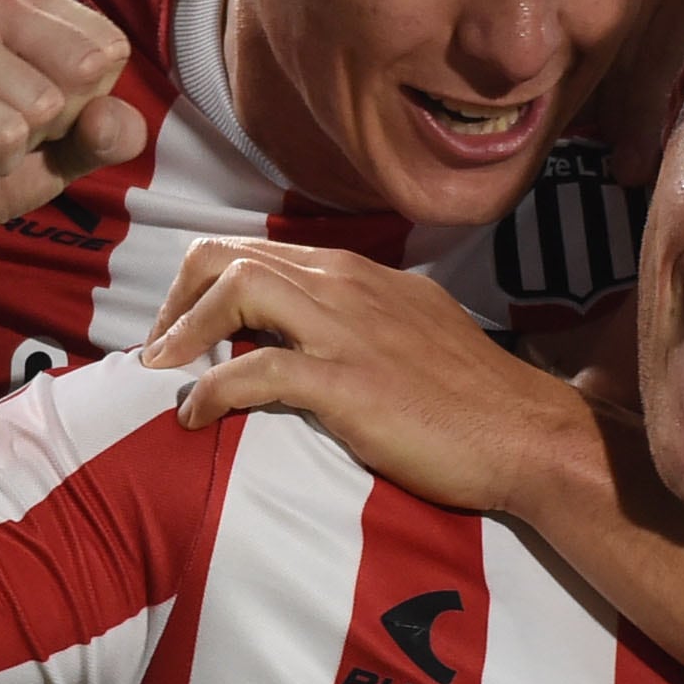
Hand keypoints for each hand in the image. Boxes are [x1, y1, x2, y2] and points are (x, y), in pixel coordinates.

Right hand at [0, 0, 147, 275]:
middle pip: (85, 68)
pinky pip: (7, 135)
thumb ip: (108, 133)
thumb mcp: (63, 150)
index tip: (28, 112)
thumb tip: (114, 117)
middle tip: (0, 128)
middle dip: (55, 121)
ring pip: (45, 104)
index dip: (82, 101)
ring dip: (17, 145)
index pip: (109, 48)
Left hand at [139, 240, 598, 514]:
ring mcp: (347, 330)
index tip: (181, 329)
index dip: (202, 284)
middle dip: (177, 298)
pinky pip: (256, 370)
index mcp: (358, 273)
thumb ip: (360, 318)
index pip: (257, 250)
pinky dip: (212, 390)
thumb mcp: (413, 329)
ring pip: (237, 292)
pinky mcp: (347, 383)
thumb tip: (308, 332)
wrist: (526, 433)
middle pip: (230, 257)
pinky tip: (195, 416)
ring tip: (161, 372)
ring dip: (183, 331)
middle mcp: (346, 285)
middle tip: (158, 351)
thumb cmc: (472, 397)